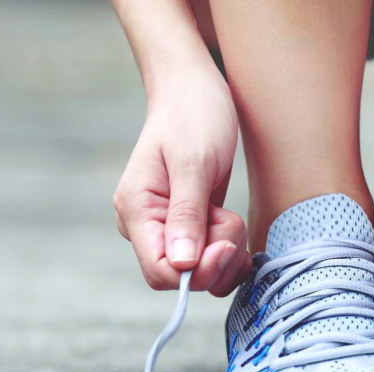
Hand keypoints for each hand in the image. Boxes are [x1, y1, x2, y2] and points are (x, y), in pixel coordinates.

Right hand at [113, 69, 250, 294]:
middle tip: (231, 221)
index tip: (226, 243)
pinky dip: (229, 254)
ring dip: (226, 255)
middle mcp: (147, 226)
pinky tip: (236, 231)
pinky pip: (209, 262)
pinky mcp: (189, 229)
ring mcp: (167, 229)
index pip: (160, 271)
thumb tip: (183, 265)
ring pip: (200, 274)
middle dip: (216, 260)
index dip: (197, 272)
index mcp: (136, 210)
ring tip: (231, 216)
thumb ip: (187, 214)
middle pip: (181, 278)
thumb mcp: (194, 162)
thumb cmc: (193, 115)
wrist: (195, 91)